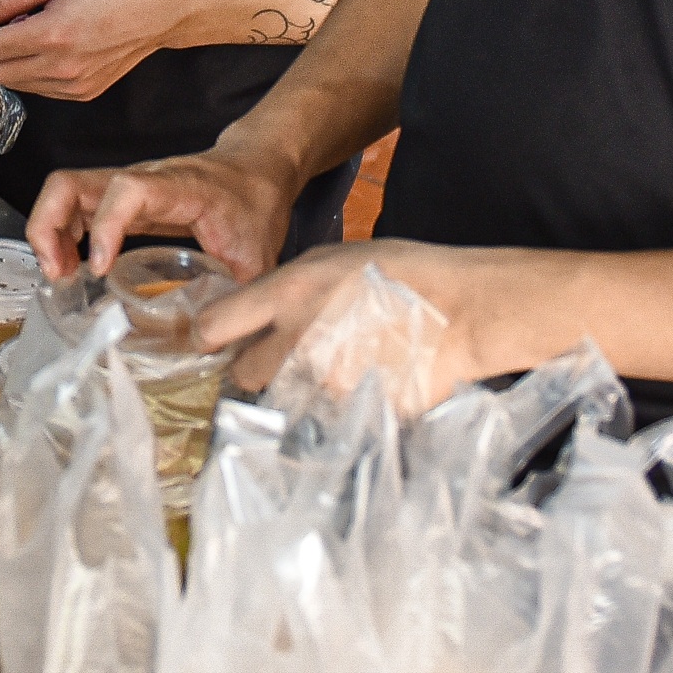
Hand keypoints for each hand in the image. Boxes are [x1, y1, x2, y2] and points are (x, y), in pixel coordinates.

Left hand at [0, 0, 186, 100]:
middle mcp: (61, 68)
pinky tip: (45, 45)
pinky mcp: (83, 93)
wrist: (160, 9)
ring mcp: (73, 85)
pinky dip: (28, 69)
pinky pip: (38, 88)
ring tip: (26, 30)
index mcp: (53, 35)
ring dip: (6, 60)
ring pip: (15, 83)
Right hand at [22, 146, 294, 282]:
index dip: (104, 227)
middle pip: (70, 183)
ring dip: (47, 231)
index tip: (98, 268)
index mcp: (176, 188)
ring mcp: (124, 186)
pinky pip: (74, 205)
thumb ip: (238, 298)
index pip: (125, 191)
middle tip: (56, 272)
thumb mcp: (257, 256)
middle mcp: (140, 180)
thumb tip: (217, 343)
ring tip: (57, 274)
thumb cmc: (254, 205)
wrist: (255, 170)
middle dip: (48, 226)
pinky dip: (60, 233)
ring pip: (64, 192)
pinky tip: (70, 266)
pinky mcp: (119, 198)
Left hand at [194, 237, 493, 398]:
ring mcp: (322, 382)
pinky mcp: (349, 411)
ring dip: (301, 386)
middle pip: (242, 373)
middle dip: (255, 368)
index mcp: (286, 294)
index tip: (215, 341)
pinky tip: (362, 379)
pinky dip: (336, 402)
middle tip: (282, 356)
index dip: (210, 336)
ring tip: (339, 364)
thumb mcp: (330, 260)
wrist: (462, 309)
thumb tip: (250, 317)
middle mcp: (295, 341)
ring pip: (286, 396)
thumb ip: (283, 290)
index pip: (212, 327)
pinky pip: (326, 413)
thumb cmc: (402, 272)